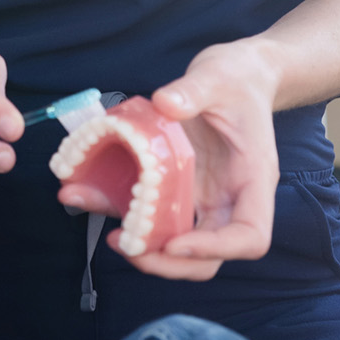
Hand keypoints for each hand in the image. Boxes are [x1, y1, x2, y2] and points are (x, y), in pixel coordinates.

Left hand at [61, 40, 280, 280]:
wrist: (236, 76)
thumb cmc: (237, 80)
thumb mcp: (217, 78)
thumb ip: (193, 90)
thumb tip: (165, 102)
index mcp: (252, 180)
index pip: (249, 237)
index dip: (213, 249)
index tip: (175, 243)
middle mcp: (227, 199)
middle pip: (207, 257)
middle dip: (168, 263)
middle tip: (129, 247)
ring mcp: (200, 198)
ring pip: (175, 243)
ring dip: (140, 246)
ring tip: (106, 234)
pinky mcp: (174, 188)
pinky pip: (148, 211)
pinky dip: (120, 212)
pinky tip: (87, 194)